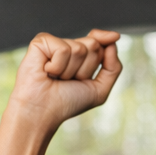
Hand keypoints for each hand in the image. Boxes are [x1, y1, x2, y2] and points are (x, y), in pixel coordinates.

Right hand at [7, 29, 121, 132]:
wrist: (43, 111)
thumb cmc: (67, 103)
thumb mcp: (99, 91)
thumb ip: (113, 68)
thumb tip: (113, 42)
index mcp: (82, 57)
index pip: (101, 43)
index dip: (105, 44)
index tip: (106, 49)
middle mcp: (69, 48)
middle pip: (94, 46)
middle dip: (86, 70)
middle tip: (69, 80)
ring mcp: (55, 43)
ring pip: (79, 49)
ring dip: (70, 71)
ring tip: (57, 78)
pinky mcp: (42, 41)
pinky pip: (63, 49)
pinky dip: (58, 67)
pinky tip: (47, 71)